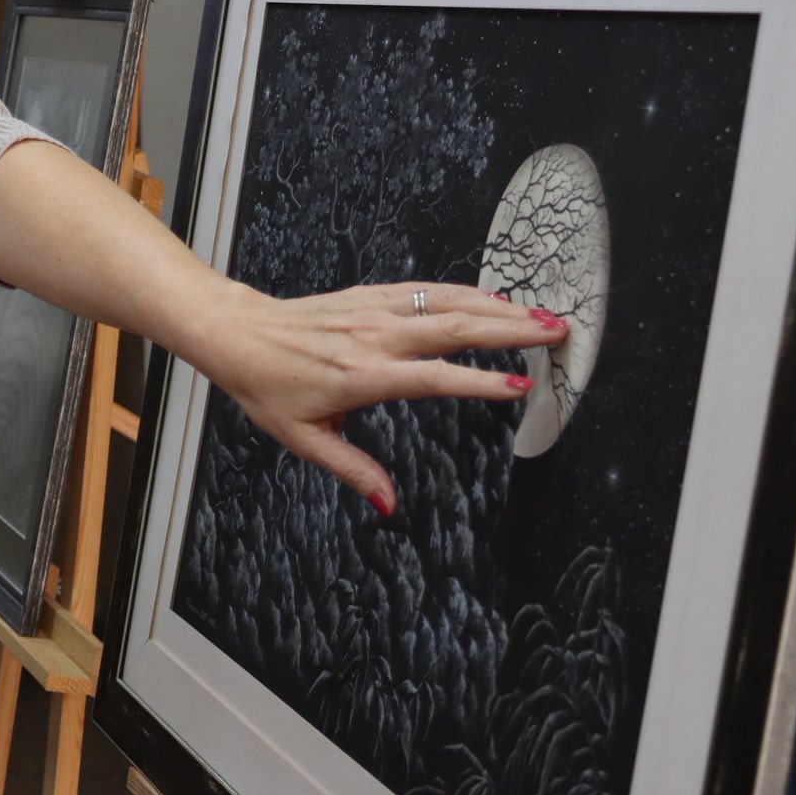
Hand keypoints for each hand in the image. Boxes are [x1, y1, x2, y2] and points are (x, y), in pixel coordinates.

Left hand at [193, 281, 566, 515]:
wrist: (237, 334)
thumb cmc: (267, 387)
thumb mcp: (304, 439)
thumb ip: (353, 470)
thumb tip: (388, 504)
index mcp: (362, 376)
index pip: (434, 378)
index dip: (479, 382)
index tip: (521, 386)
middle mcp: (373, 337)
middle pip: (454, 329)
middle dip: (510, 330)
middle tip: (558, 332)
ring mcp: (372, 311)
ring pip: (446, 303)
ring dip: (497, 306)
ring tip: (541, 314)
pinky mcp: (367, 295)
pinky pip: (424, 290)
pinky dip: (463, 291)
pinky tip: (493, 298)